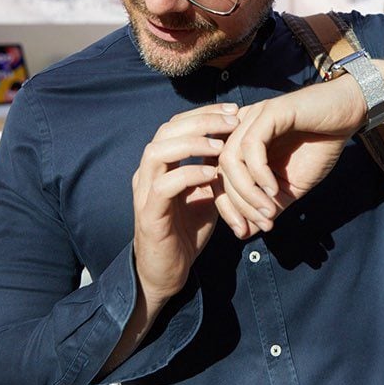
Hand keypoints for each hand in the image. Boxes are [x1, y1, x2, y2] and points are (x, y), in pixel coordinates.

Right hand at [131, 103, 239, 307]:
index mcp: (160, 165)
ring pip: (157, 151)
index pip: (176, 124)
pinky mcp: (149, 214)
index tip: (234, 111)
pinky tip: (212, 174)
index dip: (204, 113)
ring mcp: (144, 192)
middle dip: (202, 120)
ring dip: (191, 143)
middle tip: (232, 120)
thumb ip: (215, 171)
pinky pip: (164, 186)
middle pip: (166, 130)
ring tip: (221, 145)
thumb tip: (239, 146)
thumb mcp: (206, 195)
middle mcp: (147, 173)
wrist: (166, 273)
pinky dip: (189, 174)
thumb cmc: (186, 233)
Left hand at [215, 77, 365, 237]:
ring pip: (230, 159)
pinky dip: (259, 172)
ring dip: (247, 191)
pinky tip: (274, 188)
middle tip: (262, 222)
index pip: (217, 177)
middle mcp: (239, 128)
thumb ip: (268, 205)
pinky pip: (251, 146)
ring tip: (269, 210)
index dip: (226, 208)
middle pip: (219, 171)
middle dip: (236, 204)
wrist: (348, 115)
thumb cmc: (320, 146)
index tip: (243, 232)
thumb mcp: (291, 185)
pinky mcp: (269, 112)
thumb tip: (246, 232)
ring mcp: (252, 117)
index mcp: (240, 144)